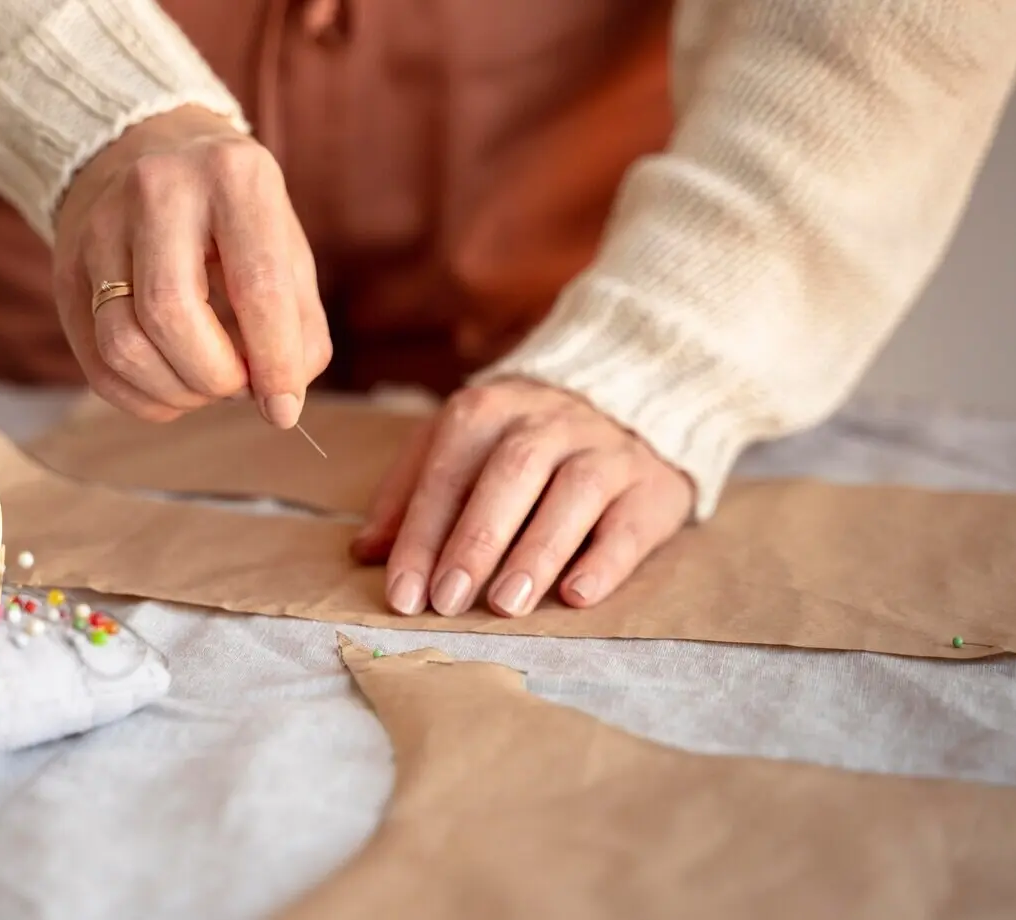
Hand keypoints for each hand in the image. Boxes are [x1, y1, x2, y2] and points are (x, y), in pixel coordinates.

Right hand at [53, 105, 330, 427]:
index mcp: (232, 176)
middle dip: (215, 377)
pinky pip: (96, 365)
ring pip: (123, 345)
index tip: (283, 407)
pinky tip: (172, 387)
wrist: (146, 151)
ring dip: (176, 392)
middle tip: (239, 385)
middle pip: (171, 315)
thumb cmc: (233, 214)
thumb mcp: (284, 246)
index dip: (274, 362)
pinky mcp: (66, 269)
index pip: (256, 286)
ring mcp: (99, 227)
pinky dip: (143, 398)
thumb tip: (280, 403)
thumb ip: (299, 325)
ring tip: (207, 383)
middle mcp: (156, 190)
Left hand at [351, 379, 693, 615]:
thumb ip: (410, 494)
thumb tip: (364, 551)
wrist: (625, 402)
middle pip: (511, 474)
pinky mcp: (651, 485)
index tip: (403, 593)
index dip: (422, 534)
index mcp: (489, 409)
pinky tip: (576, 595)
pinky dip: (604, 560)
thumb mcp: (458, 450)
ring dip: (537, 551)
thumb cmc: (518, 443)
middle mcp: (549, 421)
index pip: (448, 471)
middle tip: (447, 601)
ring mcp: (606, 449)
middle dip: (475, 541)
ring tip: (505, 603)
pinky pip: (629, 522)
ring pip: (574, 492)